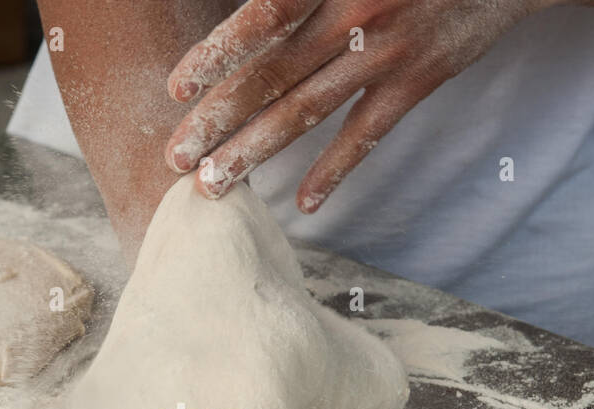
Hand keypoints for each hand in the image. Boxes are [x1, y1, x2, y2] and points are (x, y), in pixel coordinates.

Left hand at [164, 0, 555, 210]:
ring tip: (212, 185)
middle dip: (217, 121)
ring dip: (254, 152)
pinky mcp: (418, 80)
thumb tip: (254, 14)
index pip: (263, 16)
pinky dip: (333, 170)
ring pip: (306, 110)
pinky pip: (366, 134)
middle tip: (176, 158)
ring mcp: (387, 51)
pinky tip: (303, 203)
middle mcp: (356, 11)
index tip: (175, 89)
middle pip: (271, 75)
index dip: (217, 52)